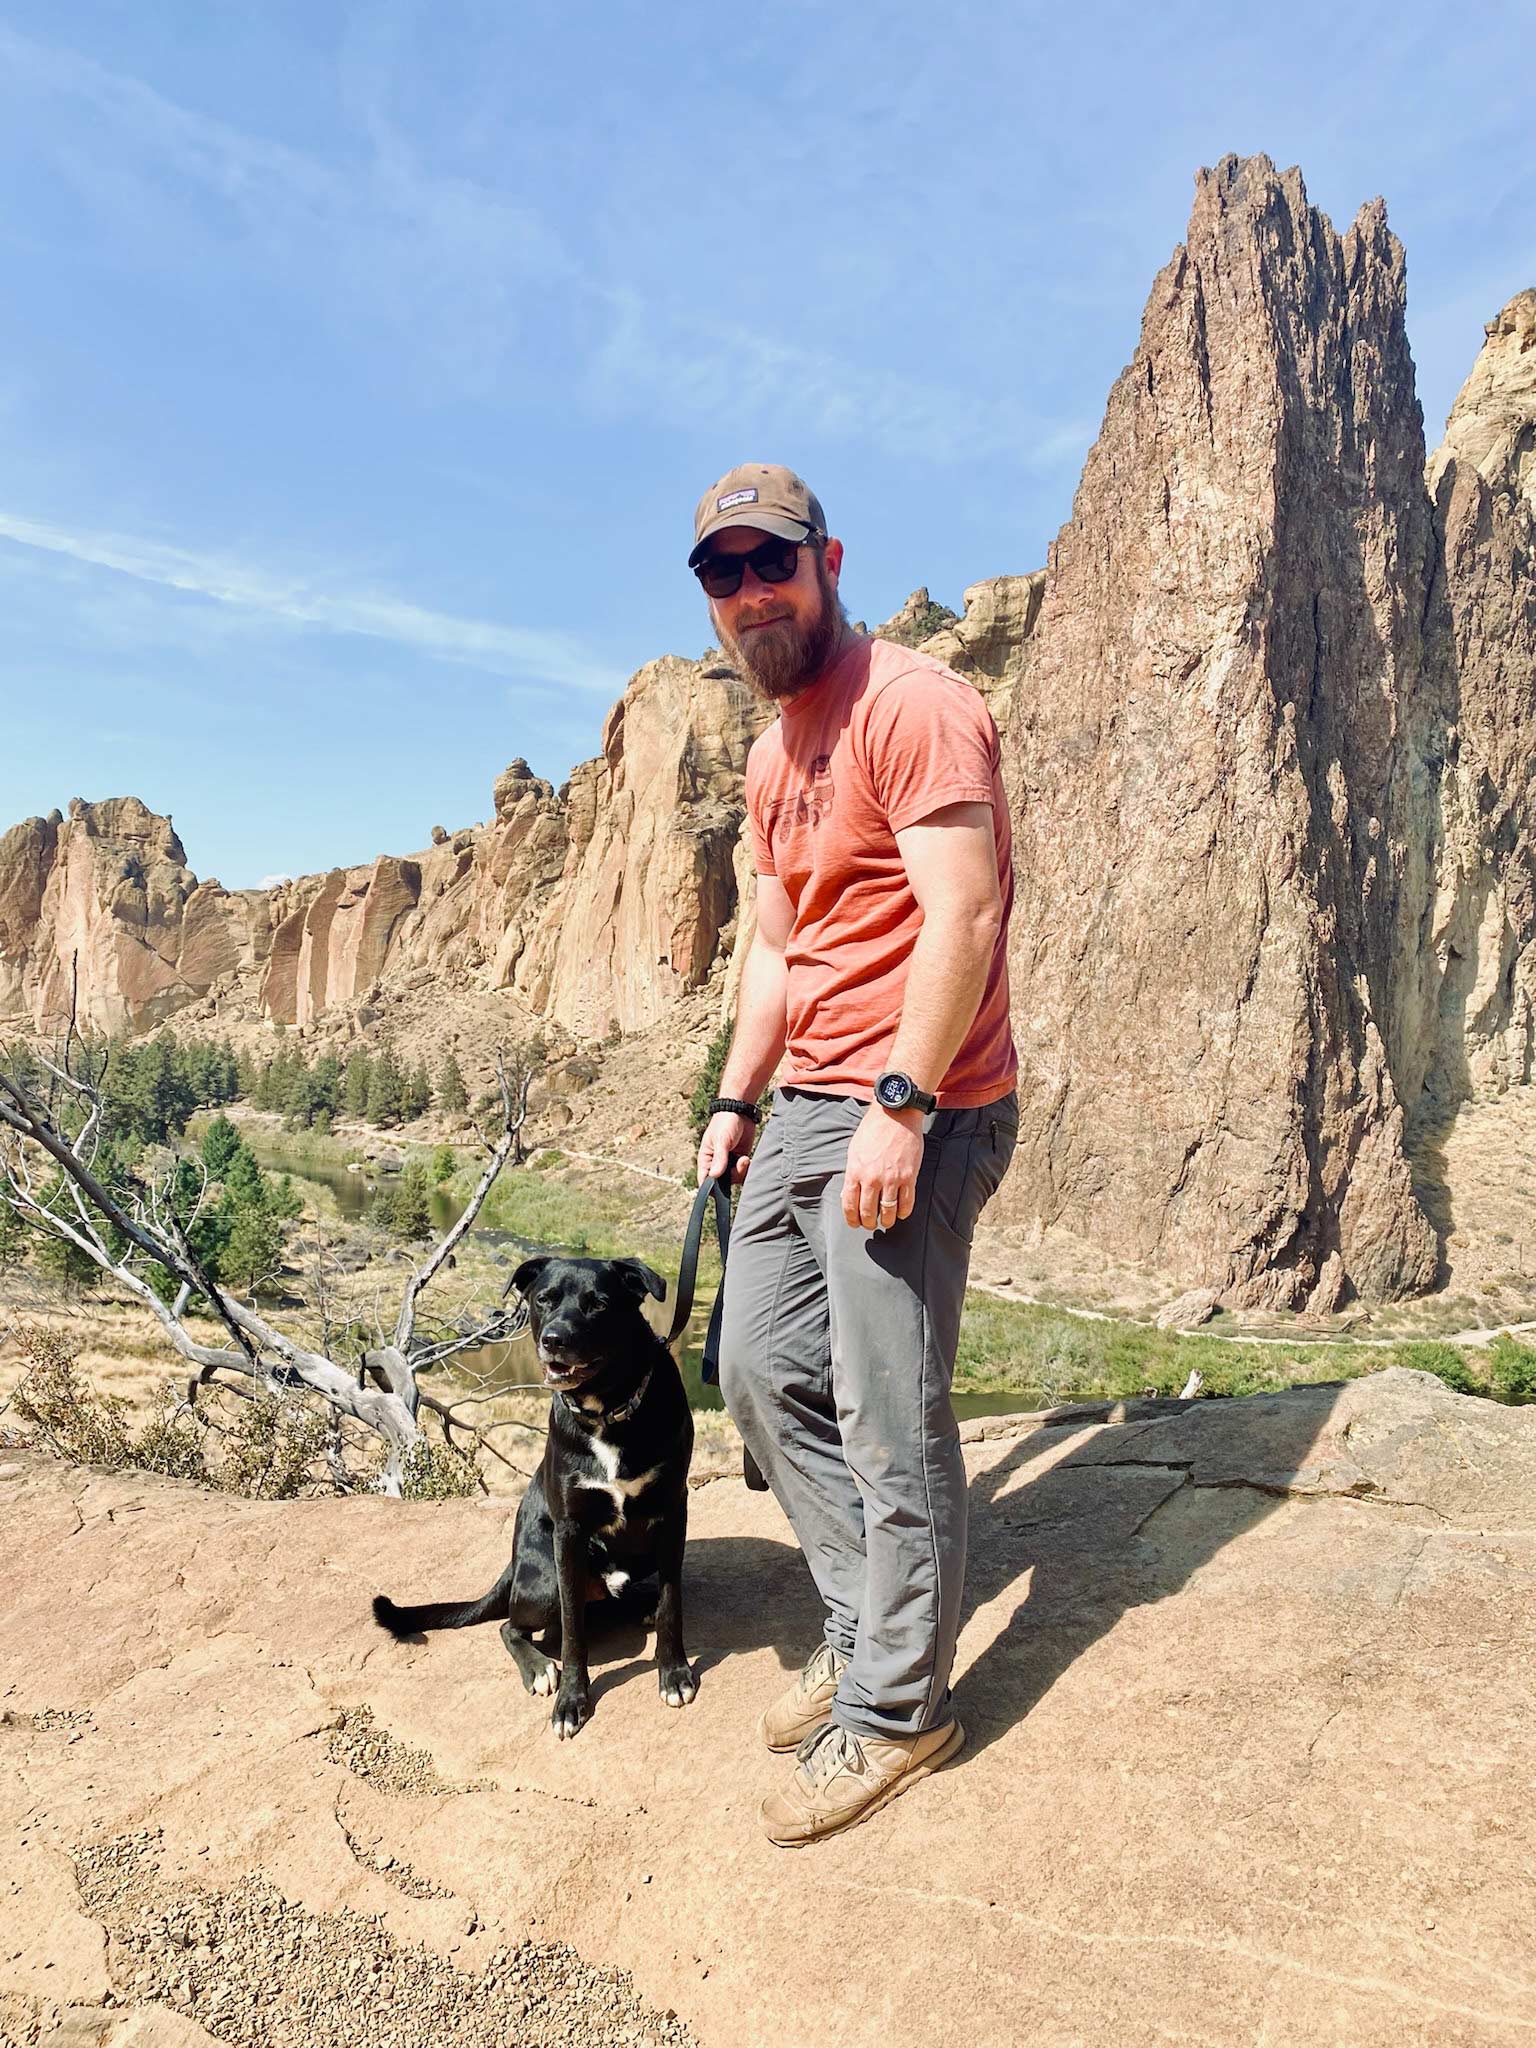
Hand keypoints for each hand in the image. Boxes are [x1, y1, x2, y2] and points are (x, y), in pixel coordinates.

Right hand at [697, 1111, 754, 1186]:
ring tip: (744, 1158)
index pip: (704, 1181)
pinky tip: (747, 1158)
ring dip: (741, 1172)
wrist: (741, 1111)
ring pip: (734, 1179)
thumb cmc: (725, 1122)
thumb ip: (719, 1157)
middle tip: (740, 1162)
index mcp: (706, 1160)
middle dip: (732, 1177)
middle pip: (722, 1183)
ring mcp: (729, 1162)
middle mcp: (716, 1164)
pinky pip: (743, 1172)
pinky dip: (746, 1169)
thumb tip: (714, 1175)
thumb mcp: (721, 1139)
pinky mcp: (740, 1160)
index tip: (722, 1189)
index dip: (711, 1189)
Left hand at [842, 1103, 923, 1230]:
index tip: (855, 1223)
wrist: (895, 1115)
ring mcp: (891, 1178)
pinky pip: (906, 1202)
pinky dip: (904, 1212)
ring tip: (887, 1221)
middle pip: (868, 1212)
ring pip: (888, 1211)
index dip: (852, 1219)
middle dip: (869, 1223)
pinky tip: (901, 1213)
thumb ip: (852, 1173)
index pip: (850, 1205)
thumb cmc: (872, 1131)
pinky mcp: (909, 1176)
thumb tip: (849, 1194)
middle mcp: (872, 1178)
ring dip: (887, 1221)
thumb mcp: (854, 1151)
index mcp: (855, 1171)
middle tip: (871, 1224)